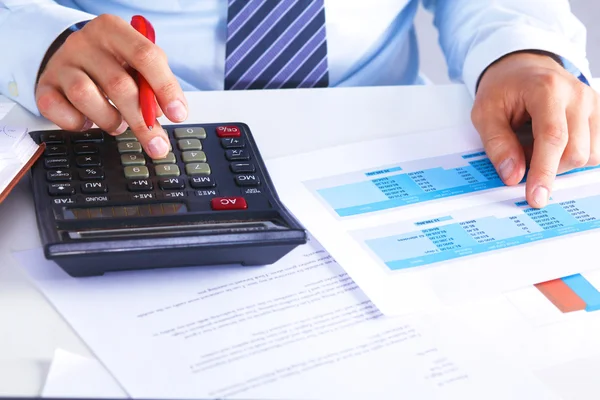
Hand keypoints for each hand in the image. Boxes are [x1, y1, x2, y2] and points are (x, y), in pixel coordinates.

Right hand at [35, 14, 187, 158]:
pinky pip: (60, 112)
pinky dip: (79, 124)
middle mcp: (84, 43)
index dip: (165, 88)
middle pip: (119, 84)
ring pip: (86, 97)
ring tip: (118, 124)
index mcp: (113, 30)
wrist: (71, 58)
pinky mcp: (45, 86)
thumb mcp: (137, 65)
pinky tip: (88, 120)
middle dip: (142, 121)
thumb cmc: (113, 63)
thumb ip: (152, 86)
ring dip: (110, 120)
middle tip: (158, 144)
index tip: (178, 114)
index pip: (146, 56)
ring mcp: (61, 64)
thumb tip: (160, 114)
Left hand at [472, 51, 599, 207]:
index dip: (544, 171)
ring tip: (535, 146)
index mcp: (547, 89)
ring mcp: (593, 103)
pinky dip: (570, 156)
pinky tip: (552, 145)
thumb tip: (513, 176)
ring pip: (589, 155)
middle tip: (521, 156)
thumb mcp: (484, 113)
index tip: (536, 197)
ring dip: (560, 163)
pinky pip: (594, 150)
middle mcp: (577, 95)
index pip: (553, 138)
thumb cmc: (503, 87)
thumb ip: (497, 144)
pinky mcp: (599, 114)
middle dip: (548, 168)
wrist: (522, 65)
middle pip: (575, 152)